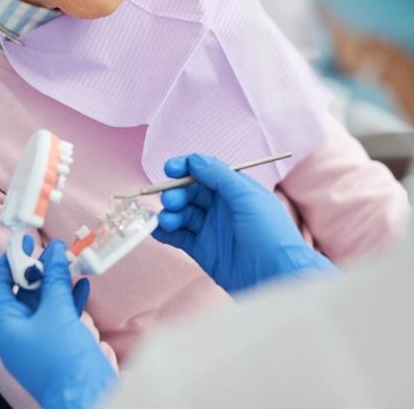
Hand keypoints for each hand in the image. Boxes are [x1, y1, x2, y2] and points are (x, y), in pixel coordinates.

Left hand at [0, 240, 116, 408]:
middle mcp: (19, 335)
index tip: (21, 243)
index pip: (0, 288)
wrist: (86, 397)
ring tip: (70, 260)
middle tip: (51, 248)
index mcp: (7, 328)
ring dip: (58, 281)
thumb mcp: (57, 311)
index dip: (8, 263)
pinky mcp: (59, 346)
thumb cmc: (62, 358)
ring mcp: (40, 342)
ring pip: (45, 303)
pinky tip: (83, 283)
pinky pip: (61, 315)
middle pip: (24, 293)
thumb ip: (55, 279)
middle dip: (39, 270)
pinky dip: (71, 298)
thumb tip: (55, 252)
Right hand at [154, 154, 334, 293]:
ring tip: (168, 220)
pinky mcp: (204, 252)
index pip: (205, 172)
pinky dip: (166, 232)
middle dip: (176, 193)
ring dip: (170, 213)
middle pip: (190, 192)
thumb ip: (219, 176)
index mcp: (235, 189)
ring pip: (183, 214)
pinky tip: (158, 230)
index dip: (186, 168)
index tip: (169, 168)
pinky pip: (180, 237)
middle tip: (171, 201)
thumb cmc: (271, 233)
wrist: (280, 277)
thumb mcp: (247, 196)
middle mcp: (222, 207)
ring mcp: (212, 230)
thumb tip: (194, 160)